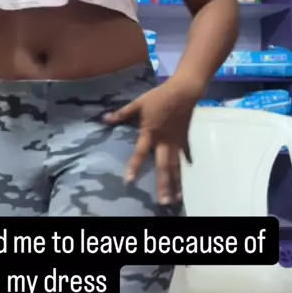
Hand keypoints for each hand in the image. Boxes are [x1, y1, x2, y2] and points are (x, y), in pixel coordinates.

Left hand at [103, 77, 199, 203]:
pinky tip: (188, 170)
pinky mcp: (184, 138)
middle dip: (164, 184)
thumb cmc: (159, 97)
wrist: (183, 91)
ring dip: (176, 181)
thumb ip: (122, 113)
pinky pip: (185, 152)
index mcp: (150, 133)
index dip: (134, 166)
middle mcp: (164, 141)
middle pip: (164, 166)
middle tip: (163, 201)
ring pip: (176, 165)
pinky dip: (186, 161)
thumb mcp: (138, 103)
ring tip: (176, 197)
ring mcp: (176, 141)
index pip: (140, 153)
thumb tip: (104, 119)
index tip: (129, 181)